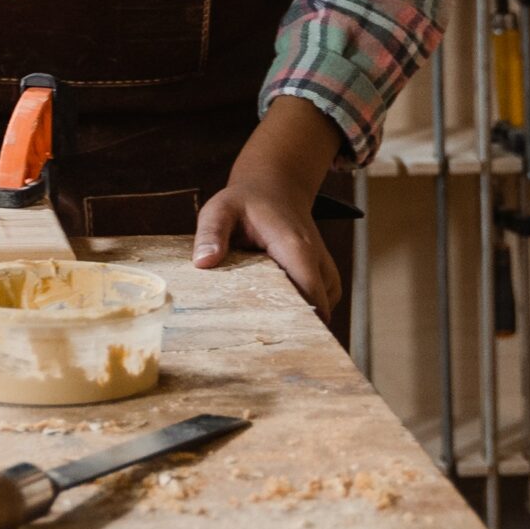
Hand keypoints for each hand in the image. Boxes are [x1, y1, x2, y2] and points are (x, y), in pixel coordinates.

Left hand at [193, 96, 344, 317]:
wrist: (275, 187)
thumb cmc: (245, 201)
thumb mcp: (220, 210)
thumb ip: (210, 233)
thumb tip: (204, 263)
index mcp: (295, 248)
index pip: (308, 295)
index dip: (296, 322)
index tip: (272, 338)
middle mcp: (317, 260)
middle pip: (319, 309)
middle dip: (295, 328)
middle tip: (261, 341)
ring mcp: (325, 268)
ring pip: (323, 309)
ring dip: (300, 320)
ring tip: (266, 327)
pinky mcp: (325, 275)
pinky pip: (322, 303)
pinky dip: (305, 311)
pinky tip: (277, 312)